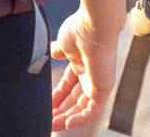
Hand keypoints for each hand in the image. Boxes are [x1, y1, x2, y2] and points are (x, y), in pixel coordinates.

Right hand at [50, 6, 118, 130]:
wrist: (94, 25)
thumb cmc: (79, 30)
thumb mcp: (64, 42)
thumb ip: (59, 51)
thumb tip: (52, 53)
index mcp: (81, 63)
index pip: (68, 85)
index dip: (57, 96)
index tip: (45, 104)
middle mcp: (90, 74)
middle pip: (74, 99)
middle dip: (61, 110)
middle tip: (47, 120)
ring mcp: (97, 82)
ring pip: (82, 107)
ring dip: (68, 117)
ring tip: (53, 125)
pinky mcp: (104, 89)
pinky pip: (93, 110)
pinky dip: (81, 118)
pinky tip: (68, 122)